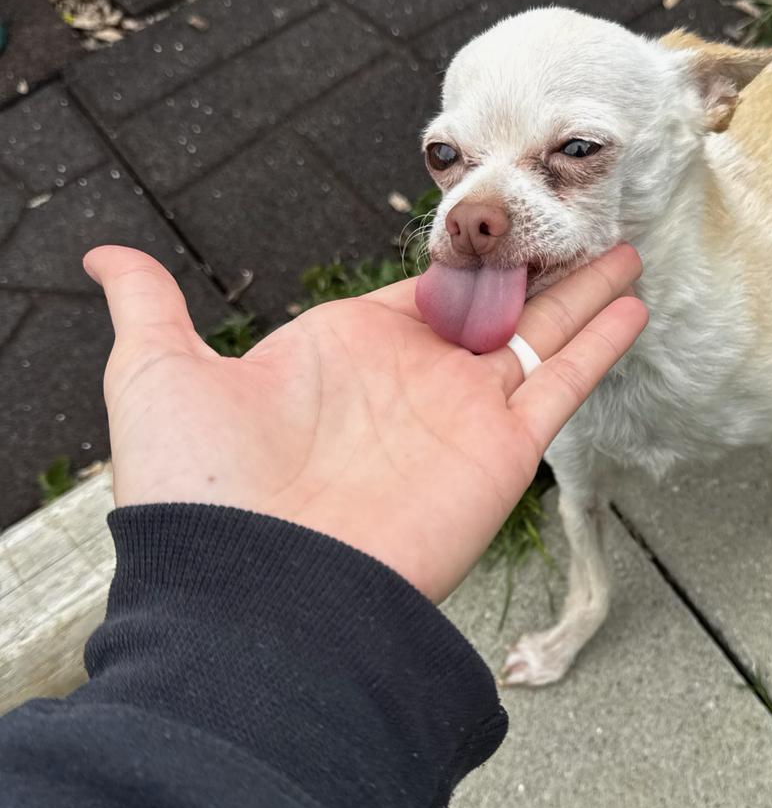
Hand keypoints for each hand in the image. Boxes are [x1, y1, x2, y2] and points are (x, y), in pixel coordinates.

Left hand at [84, 245, 645, 601]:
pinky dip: (600, 341)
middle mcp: (413, 381)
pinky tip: (631, 302)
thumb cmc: (202, 492)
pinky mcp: (504, 449)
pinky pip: (564, 380)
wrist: (256, 588)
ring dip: (584, 293)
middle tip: (579, 223)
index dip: (462, 255)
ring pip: (540, 335)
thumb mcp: (157, 374)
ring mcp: (463, 414)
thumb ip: (148, 306)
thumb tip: (103, 253)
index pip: (420, 290)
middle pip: (494, 306)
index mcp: (347, 353)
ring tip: (625, 251)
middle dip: (538, 267)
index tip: (497, 218)